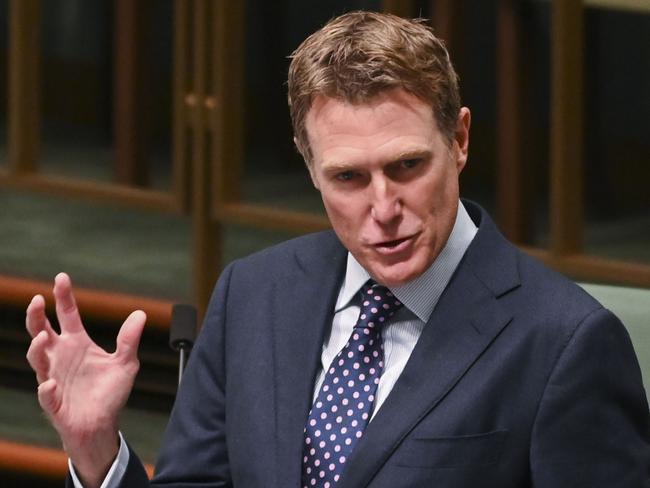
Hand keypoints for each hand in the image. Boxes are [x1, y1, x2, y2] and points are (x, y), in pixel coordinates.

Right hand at [26, 272, 145, 487]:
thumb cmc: (109, 393)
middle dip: (36, 316)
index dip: (63, 297)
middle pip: (41, 331)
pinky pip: (46, 394)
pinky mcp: (53, 402)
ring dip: (37, 349)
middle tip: (37, 300)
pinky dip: (47, 389)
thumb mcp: (126, 363)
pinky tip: (51, 384)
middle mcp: (61, 357)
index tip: (61, 278)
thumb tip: (141, 314)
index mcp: (77, 343)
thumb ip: (129, 339)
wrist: (102, 425)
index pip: (67, 315)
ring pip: (37, 360)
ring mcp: (53, 377)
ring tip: (42, 337)